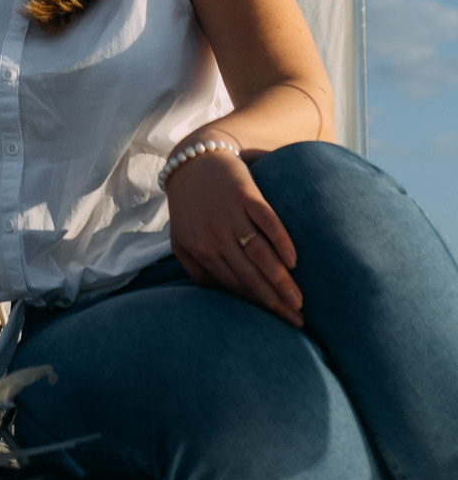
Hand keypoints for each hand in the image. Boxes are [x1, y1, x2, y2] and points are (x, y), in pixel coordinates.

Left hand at [166, 145, 303, 327]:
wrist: (191, 158)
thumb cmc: (188, 204)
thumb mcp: (180, 239)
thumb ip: (196, 269)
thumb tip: (219, 294)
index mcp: (201, 250)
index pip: (235, 285)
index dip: (257, 305)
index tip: (276, 321)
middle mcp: (216, 235)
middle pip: (250, 276)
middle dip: (274, 301)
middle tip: (296, 320)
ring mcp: (232, 214)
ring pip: (261, 255)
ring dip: (282, 280)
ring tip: (299, 300)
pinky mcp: (246, 194)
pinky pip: (268, 222)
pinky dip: (282, 241)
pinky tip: (293, 260)